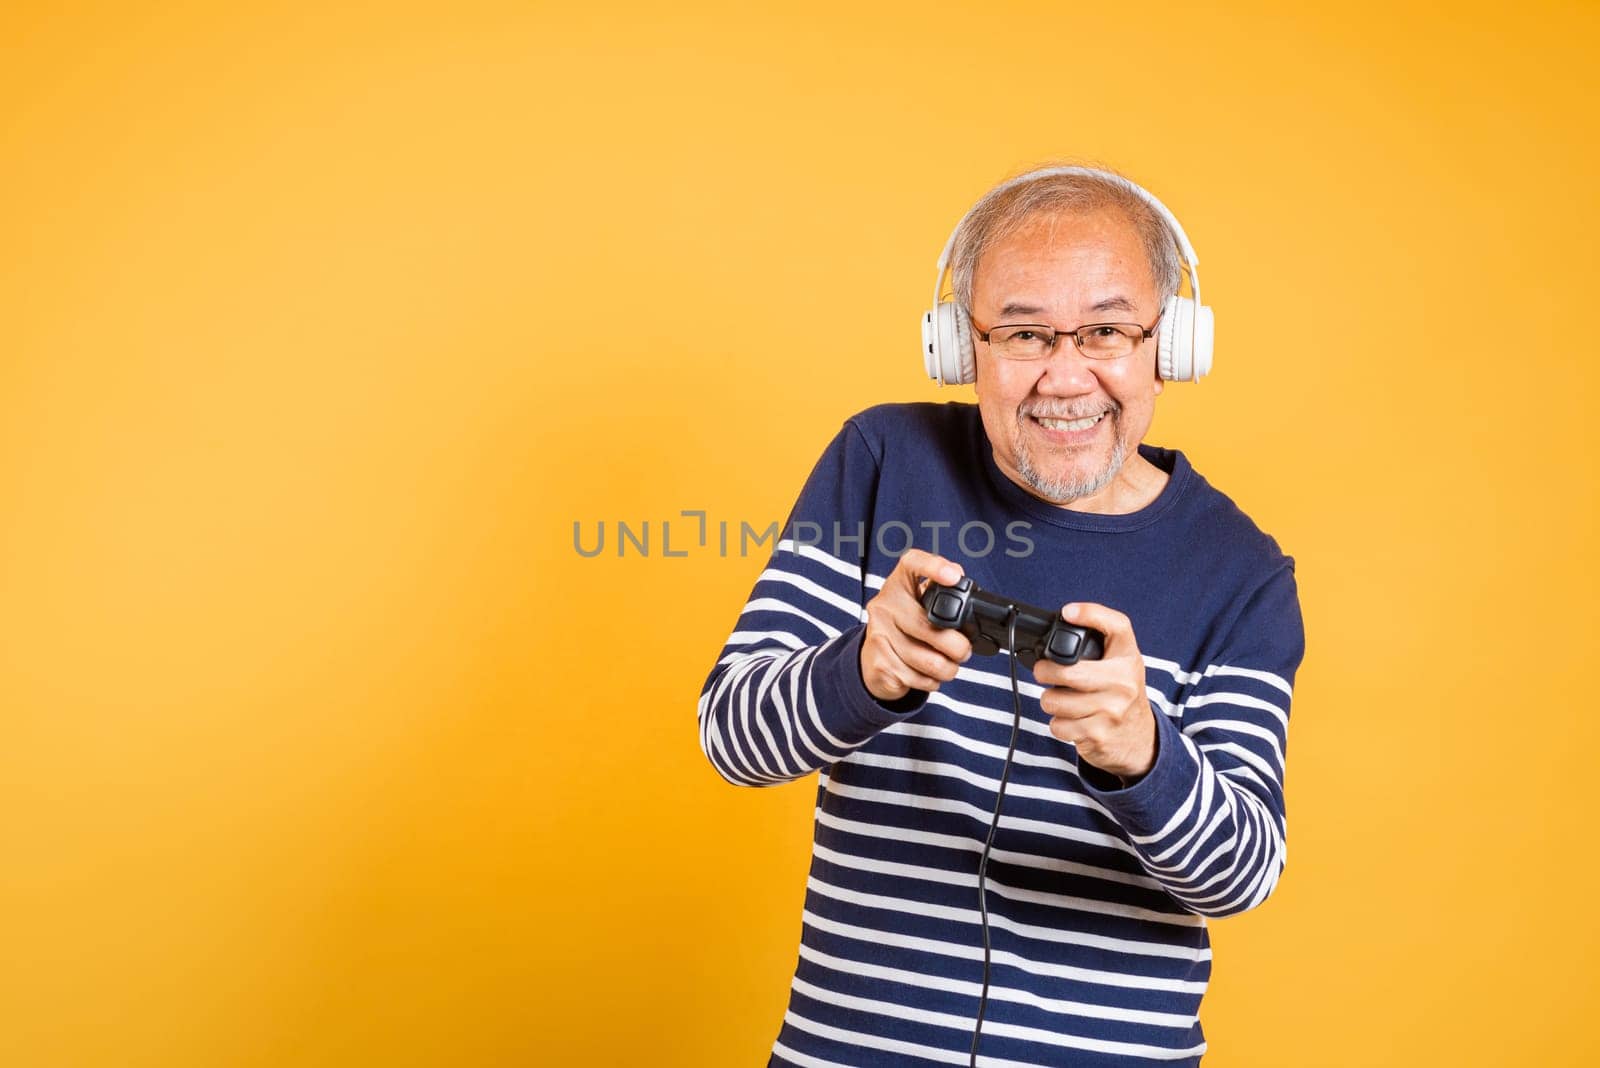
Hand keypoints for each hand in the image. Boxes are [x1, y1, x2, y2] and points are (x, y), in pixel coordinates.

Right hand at [859, 550, 972, 701]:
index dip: (934, 567)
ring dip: (948, 669)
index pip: (913, 564)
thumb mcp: (918, 604)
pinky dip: (931, 681)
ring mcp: (879, 634)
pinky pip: (918, 678)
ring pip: (928, 660)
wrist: (873, 659)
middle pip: (930, 626)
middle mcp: (885, 605)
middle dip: (958, 647)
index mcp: (899, 584)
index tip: (954, 577)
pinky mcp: (879, 663)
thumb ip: (939, 593)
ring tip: (948, 665)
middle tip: (964, 651)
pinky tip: (927, 674)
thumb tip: (961, 581)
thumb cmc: (905, 627)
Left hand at [1032, 602, 1155, 780]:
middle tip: (1043, 672)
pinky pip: (1058, 726)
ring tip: (1062, 699)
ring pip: (1055, 702)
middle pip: (1067, 673)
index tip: (1068, 612)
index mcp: (1128, 659)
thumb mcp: (1120, 660)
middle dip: (1044, 672)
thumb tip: (1069, 613)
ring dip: (1050, 701)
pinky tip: (1072, 719)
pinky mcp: (1098, 736)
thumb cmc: (1122, 691)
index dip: (1090, 613)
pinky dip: (1058, 724)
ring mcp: (1112, 711)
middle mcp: (1124, 683)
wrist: (1139, 737)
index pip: (1116, 626)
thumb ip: (1100, 638)